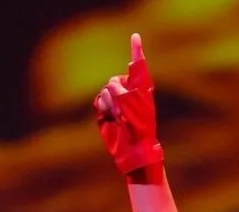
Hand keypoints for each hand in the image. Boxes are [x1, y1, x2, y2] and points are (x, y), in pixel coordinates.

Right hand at [92, 33, 163, 175]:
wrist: (133, 148)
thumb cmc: (140, 128)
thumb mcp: (133, 107)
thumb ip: (121, 92)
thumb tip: (109, 87)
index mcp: (140, 88)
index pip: (137, 65)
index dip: (136, 49)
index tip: (136, 36)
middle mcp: (127, 91)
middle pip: (113, 82)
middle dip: (116, 95)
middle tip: (123, 111)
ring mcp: (116, 101)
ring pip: (105, 92)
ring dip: (110, 105)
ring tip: (119, 118)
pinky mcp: (105, 110)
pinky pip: (98, 101)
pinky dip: (103, 109)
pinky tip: (111, 118)